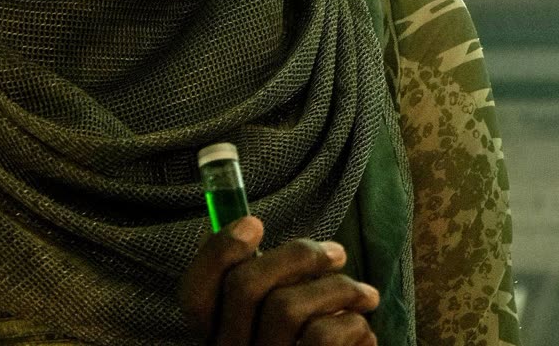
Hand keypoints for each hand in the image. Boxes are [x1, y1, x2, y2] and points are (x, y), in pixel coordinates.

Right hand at [179, 216, 379, 345]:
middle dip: (297, 254)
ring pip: (287, 307)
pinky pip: (322, 336)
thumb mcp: (279, 323)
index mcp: (220, 337)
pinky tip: (361, 330)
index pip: (195, 293)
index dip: (218, 252)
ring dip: (338, 289)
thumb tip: (259, 232)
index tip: (254, 223)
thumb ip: (271, 287)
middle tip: (337, 254)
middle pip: (244, 286)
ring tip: (364, 295)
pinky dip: (352, 323)